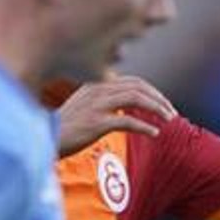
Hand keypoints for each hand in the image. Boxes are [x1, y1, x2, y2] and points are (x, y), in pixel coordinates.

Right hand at [57, 75, 177, 156]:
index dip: (153, 91)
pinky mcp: (96, 123)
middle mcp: (97, 89)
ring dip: (157, 109)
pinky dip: (145, 127)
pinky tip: (155, 134)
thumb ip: (104, 99)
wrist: (46, 138)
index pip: (133, 81)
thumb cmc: (65, 126)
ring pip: (136, 100)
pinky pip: (128, 122)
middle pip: (138, 87)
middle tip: (172, 113)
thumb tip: (128, 103)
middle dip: (159, 99)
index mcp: (96, 84)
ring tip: (169, 120)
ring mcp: (97, 105)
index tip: (164, 104)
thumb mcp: (84, 105)